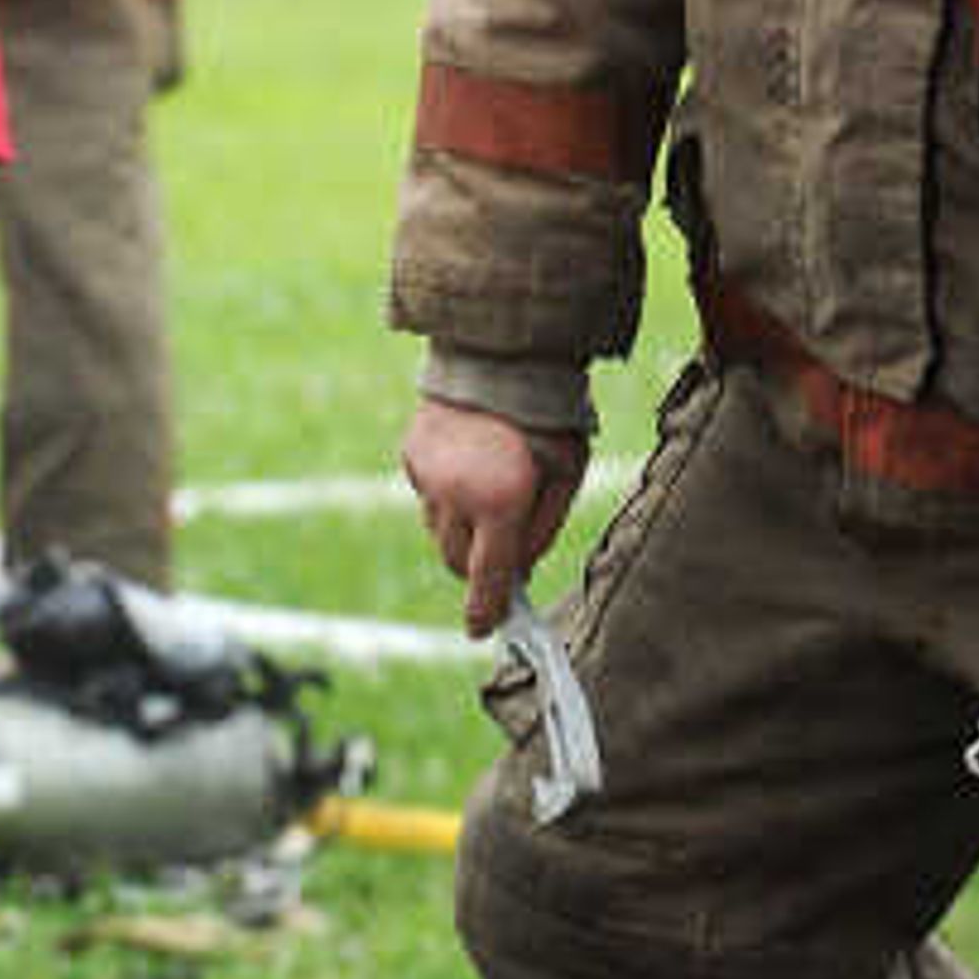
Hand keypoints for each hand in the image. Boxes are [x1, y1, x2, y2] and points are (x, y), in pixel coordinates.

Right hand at [400, 394, 587, 636]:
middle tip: (501, 556)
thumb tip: (519, 571)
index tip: (482, 629)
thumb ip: (542, 529)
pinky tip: (470, 462)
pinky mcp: (412, 454)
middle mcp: (456, 494)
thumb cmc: (549, 415)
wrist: (503, 349)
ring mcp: (428, 475)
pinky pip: (427, 495)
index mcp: (500, 502)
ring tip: (491, 488)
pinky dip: (446, 495)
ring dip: (462, 528)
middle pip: (455, 561)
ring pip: (439, 530)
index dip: (486, 610)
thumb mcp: (566, 474)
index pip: (488, 578)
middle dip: (476, 567)